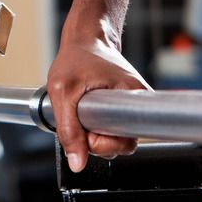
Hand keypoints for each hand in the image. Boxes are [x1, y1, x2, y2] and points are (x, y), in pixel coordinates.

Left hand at [46, 17, 150, 172]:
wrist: (85, 38)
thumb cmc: (76, 58)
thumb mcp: (62, 92)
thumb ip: (69, 130)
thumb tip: (78, 164)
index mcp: (133, 97)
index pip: (127, 141)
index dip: (103, 142)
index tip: (87, 129)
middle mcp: (138, 102)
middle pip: (123, 143)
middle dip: (98, 140)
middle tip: (80, 120)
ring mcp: (132, 104)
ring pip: (117, 136)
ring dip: (96, 132)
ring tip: (82, 111)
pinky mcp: (125, 104)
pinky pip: (114, 126)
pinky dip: (98, 124)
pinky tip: (88, 111)